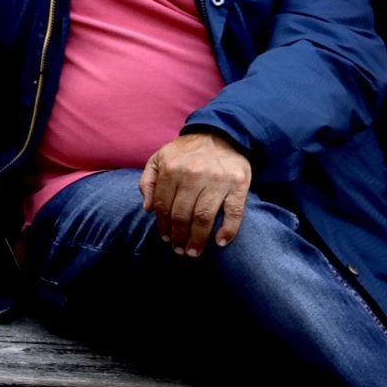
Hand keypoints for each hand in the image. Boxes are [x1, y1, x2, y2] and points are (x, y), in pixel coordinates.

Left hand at [139, 131, 251, 255]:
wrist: (221, 134)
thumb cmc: (186, 152)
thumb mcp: (159, 158)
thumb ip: (148, 181)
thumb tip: (148, 208)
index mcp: (172, 169)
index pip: (164, 205)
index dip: (163, 225)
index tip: (165, 238)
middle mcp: (194, 175)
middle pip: (182, 214)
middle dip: (179, 237)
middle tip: (180, 251)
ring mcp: (218, 181)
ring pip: (204, 217)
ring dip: (198, 239)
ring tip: (194, 252)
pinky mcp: (238, 185)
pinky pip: (233, 212)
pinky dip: (228, 230)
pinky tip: (220, 242)